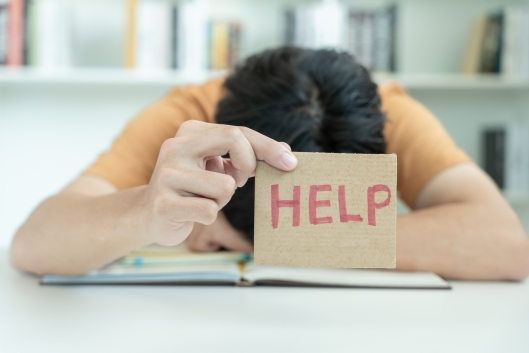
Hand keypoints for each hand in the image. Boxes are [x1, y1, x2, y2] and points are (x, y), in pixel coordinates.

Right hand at [140, 120, 297, 245]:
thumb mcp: (216, 165)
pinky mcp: (164, 204)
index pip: (238, 132)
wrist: (149, 213)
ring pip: (226, 186)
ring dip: (223, 199)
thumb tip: (286, 152)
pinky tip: (192, 213)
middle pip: (234, 140)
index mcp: (190, 132)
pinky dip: (209, 216)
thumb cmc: (192, 188)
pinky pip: (210, 211)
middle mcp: (176, 147)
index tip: (290, 162)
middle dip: (249, 164)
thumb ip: (245, 155)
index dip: (268, 147)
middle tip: (242, 180)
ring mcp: (168, 175)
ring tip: (204, 199)